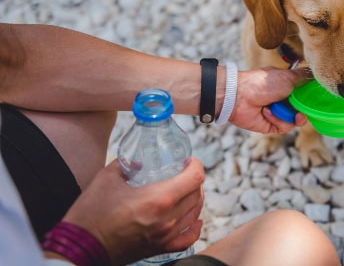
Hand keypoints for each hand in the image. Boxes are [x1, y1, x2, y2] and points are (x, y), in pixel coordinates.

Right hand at [61, 158, 204, 264]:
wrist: (79, 248)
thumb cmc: (91, 213)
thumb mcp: (107, 178)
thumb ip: (126, 164)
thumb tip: (138, 162)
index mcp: (158, 198)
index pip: (194, 178)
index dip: (195, 165)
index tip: (189, 161)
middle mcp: (168, 219)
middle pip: (197, 194)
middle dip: (194, 180)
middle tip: (184, 173)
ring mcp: (166, 236)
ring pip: (195, 214)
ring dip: (195, 199)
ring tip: (186, 190)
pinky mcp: (160, 249)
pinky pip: (188, 238)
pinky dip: (195, 227)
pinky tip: (194, 219)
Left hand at [230, 67, 311, 133]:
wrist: (239, 96)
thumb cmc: (263, 83)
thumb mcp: (287, 76)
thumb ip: (304, 76)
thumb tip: (316, 74)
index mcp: (287, 87)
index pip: (305, 95)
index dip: (311, 99)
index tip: (317, 100)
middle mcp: (283, 100)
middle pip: (303, 110)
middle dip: (303, 110)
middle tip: (300, 110)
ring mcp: (278, 113)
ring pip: (295, 120)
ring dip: (288, 115)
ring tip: (278, 108)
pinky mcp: (271, 126)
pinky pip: (284, 127)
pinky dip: (277, 120)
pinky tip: (267, 112)